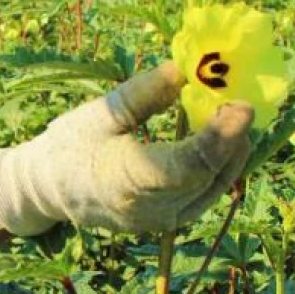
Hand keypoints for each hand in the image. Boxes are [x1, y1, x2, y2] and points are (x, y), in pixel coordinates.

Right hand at [0, 61, 253, 234]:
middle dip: (233, 139)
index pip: (187, 164)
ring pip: (213, 189)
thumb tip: (185, 70)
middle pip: (208, 176)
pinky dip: (219, 167)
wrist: (50, 189)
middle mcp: (148, 210)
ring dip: (232, 153)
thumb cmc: (70, 144)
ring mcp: (159, 222)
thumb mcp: (101, 111)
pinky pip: (204, 195)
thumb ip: (145, 92)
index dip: (220, 137)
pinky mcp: (166, 223)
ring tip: (238, 117)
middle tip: (244, 102)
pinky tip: (226, 140)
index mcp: (125, 180)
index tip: (242, 107)